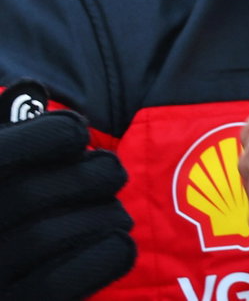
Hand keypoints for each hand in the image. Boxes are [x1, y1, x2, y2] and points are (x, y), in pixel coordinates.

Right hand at [0, 81, 135, 298]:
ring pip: (54, 236)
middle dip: (88, 175)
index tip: (73, 134)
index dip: (53, 134)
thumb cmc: (7, 215)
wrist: (10, 279)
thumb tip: (28, 89)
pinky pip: (69, 282)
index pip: (2, 153)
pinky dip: (109, 253)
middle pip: (32, 193)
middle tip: (108, 173)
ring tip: (111, 211)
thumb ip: (1, 129)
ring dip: (104, 214)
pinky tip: (114, 242)